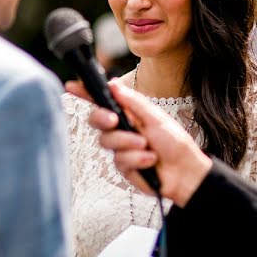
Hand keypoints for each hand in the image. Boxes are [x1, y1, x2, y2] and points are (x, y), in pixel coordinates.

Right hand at [65, 78, 211, 206]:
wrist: (184, 172)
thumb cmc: (174, 142)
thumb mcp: (156, 117)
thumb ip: (133, 102)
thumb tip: (113, 84)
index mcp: (129, 113)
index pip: (103, 101)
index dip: (85, 93)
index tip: (72, 86)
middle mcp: (121, 129)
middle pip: (96, 120)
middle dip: (102, 118)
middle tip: (114, 120)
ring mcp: (121, 148)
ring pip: (107, 141)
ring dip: (127, 142)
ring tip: (147, 146)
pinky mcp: (123, 167)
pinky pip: (119, 160)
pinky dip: (137, 159)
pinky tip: (150, 160)